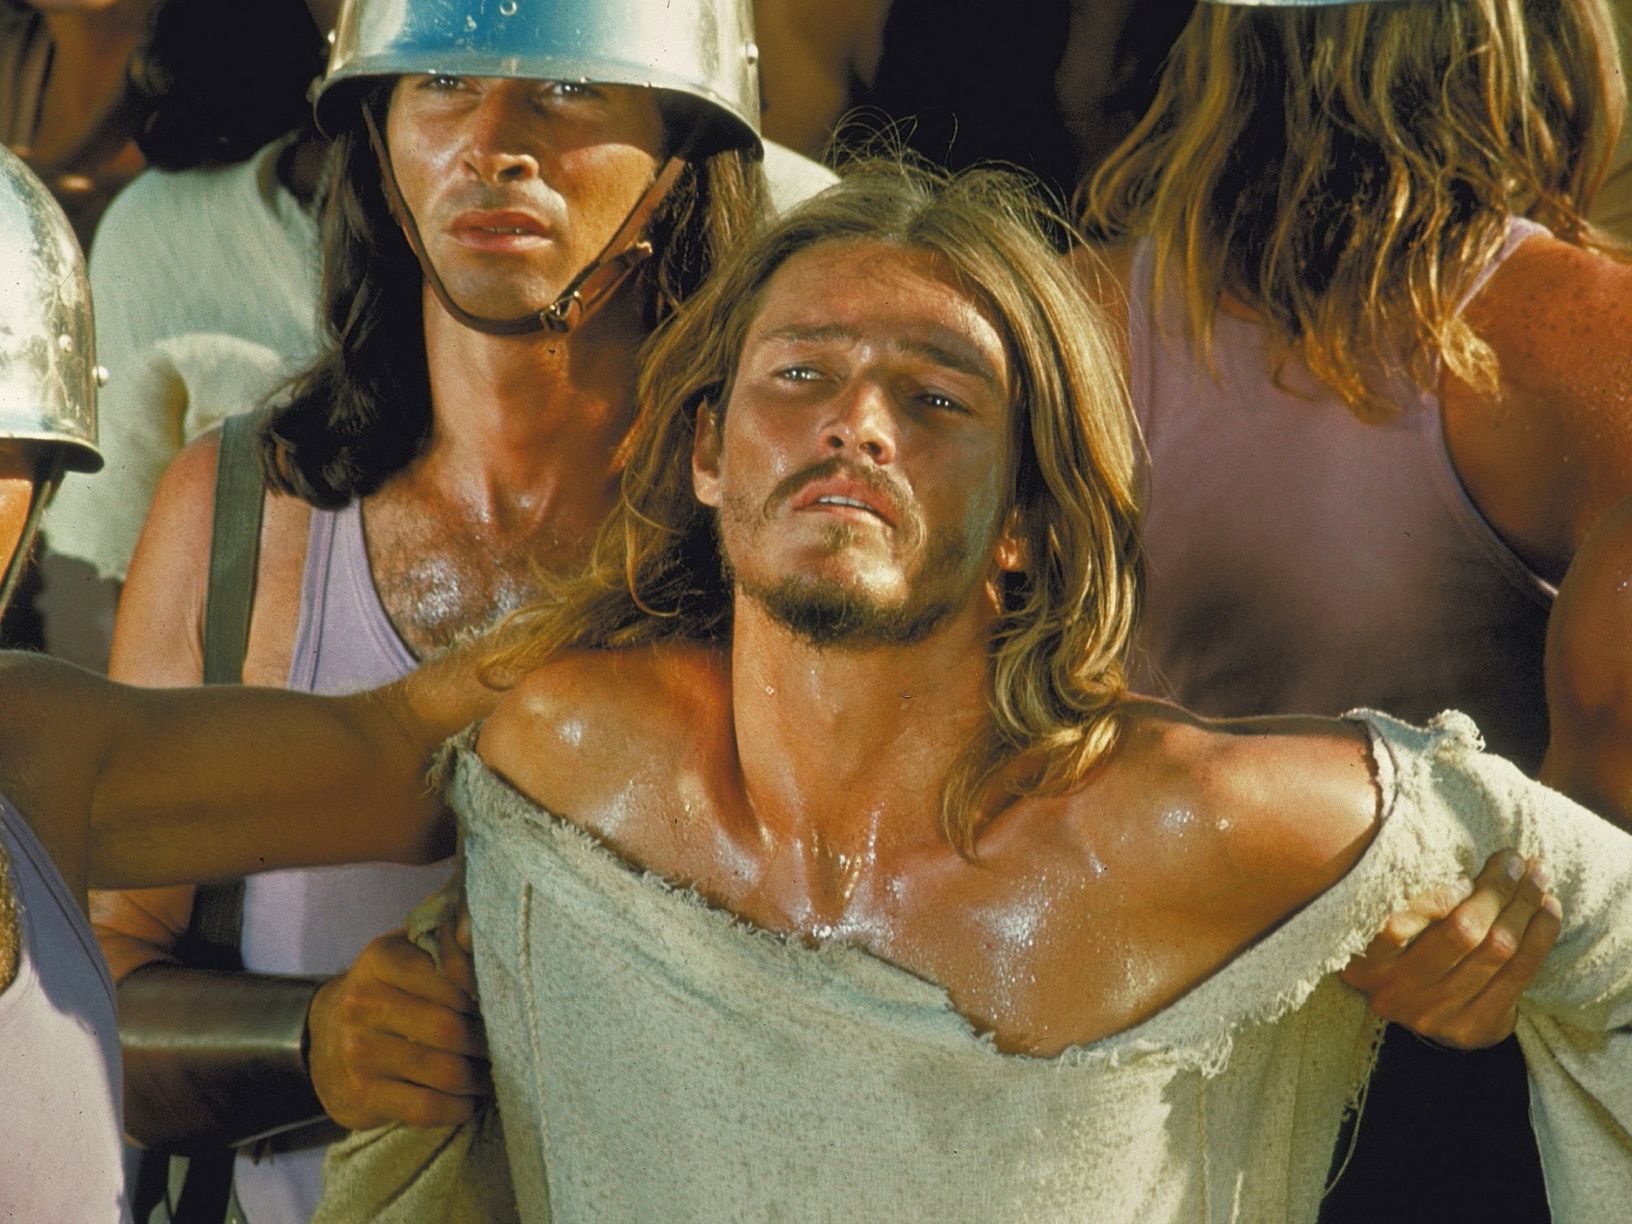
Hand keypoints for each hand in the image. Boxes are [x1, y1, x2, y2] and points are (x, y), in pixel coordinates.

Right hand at [307, 929, 490, 1129]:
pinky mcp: (361, 1096)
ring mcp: (359, 1052)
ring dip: (479, 1078)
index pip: (449, 974)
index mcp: (380, 959)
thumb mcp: (406, 951)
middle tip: (506, 1047)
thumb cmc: (386, 989)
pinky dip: (458, 1107)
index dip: (484, 994)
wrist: (323, 1038)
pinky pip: (427, 1107)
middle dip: (486, 1041)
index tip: (500, 1004)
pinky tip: (468, 1101)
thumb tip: (475, 926)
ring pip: (444, 1071)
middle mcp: (362, 1003)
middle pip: (450, 1028)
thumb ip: (445, 936)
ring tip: (491, 1074)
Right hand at [1340, 849, 1560, 1047]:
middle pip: (1461, 933)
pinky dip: (1541, 936)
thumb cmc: (1405, 954)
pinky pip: (1520, 974)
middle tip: (1515, 861)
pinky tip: (1548, 910)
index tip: (1466, 874)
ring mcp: (1435, 1014)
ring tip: (1538, 876)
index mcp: (1364, 963)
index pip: (1397, 926)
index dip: (1438, 898)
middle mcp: (1394, 992)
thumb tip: (1457, 858)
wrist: (1426, 1018)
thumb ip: (1406, 903)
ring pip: (1497, 949)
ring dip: (1524, 906)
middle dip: (1495, 889)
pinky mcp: (1473, 1027)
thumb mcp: (1385, 932)